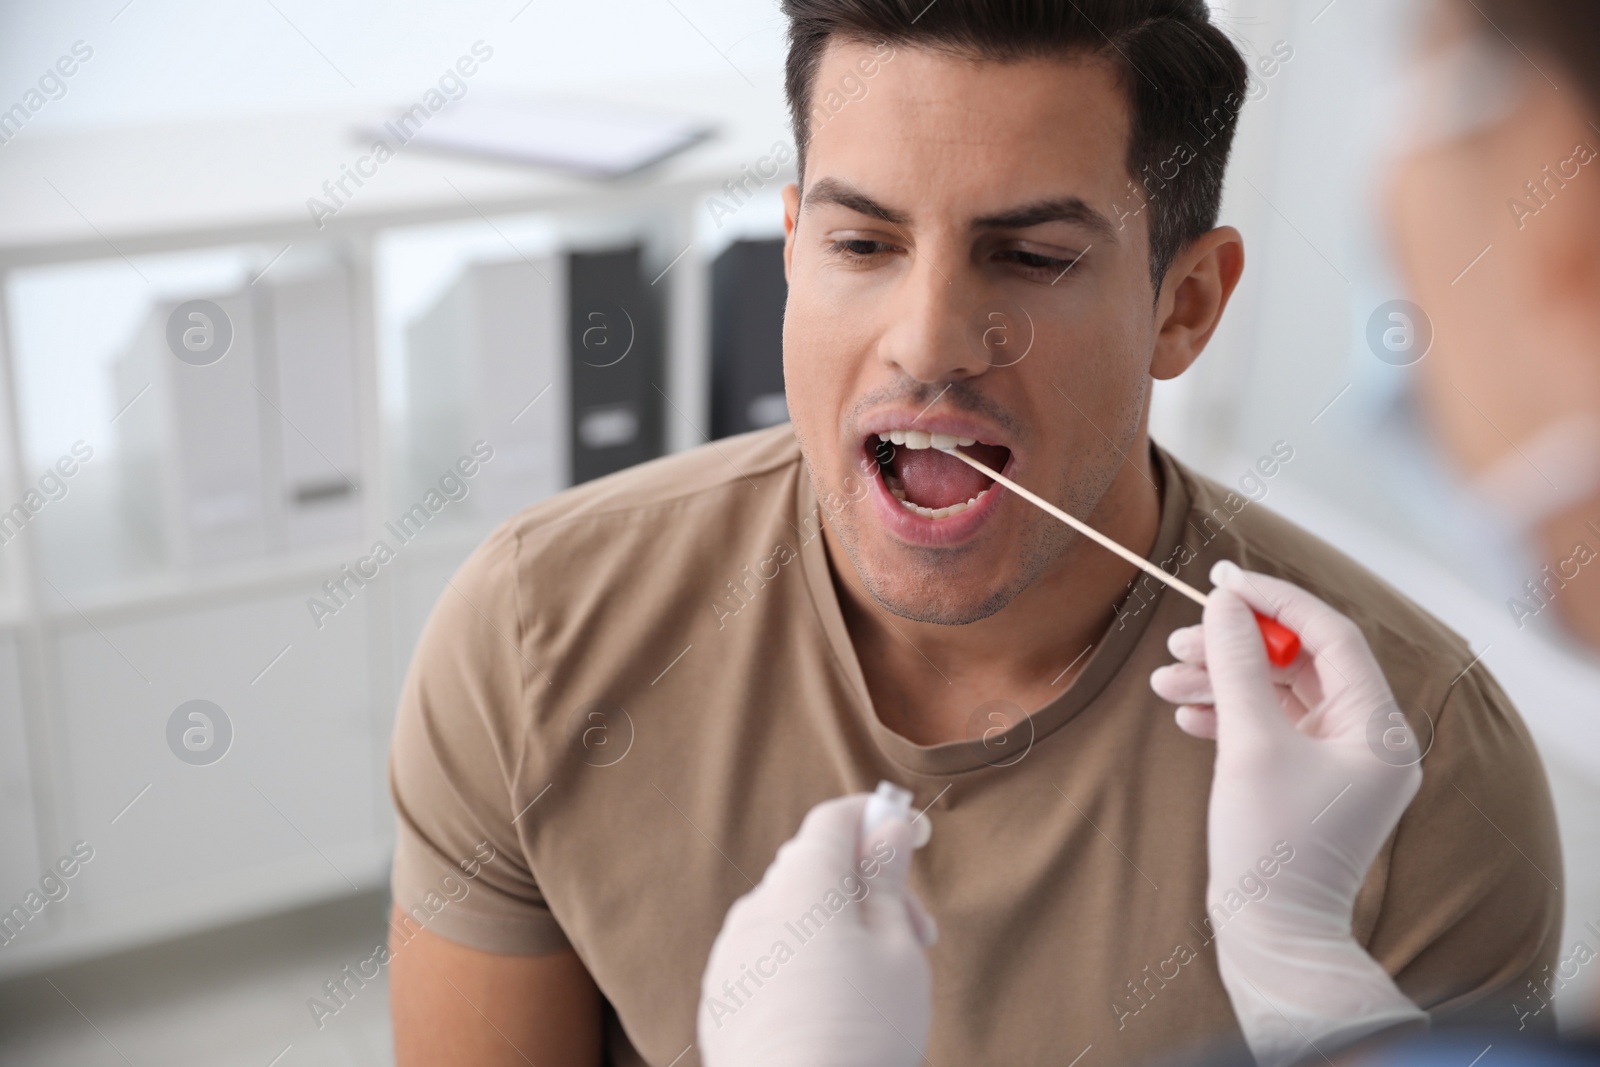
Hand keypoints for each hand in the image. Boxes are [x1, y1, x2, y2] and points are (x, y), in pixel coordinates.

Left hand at [698, 793, 936, 1066]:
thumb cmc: (863, 1032)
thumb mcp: (898, 949)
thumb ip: (887, 878)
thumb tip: (887, 823)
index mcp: (803, 884)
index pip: (834, 820)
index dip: (877, 821)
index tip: (913, 840)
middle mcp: (756, 908)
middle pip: (813, 866)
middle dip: (864, 885)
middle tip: (915, 936)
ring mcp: (731, 954)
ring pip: (788, 913)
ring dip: (832, 926)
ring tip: (873, 982)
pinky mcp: (720, 997)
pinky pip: (764, 956)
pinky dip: (799, 962)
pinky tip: (830, 1009)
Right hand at [1151, 561, 1427, 1066]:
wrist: (1273, 936)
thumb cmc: (1271, 845)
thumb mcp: (1249, 743)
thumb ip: (1237, 665)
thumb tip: (1224, 604)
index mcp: (1379, 728)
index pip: (1331, 634)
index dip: (1275, 599)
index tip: (1221, 579)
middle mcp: (1371, 740)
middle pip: (1301, 662)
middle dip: (1235, 647)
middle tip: (1179, 641)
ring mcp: (1343, 764)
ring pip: (1280, 694)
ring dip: (1222, 681)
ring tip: (1164, 682)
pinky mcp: (1312, 783)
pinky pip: (1273, 727)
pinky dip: (1230, 715)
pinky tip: (1186, 717)